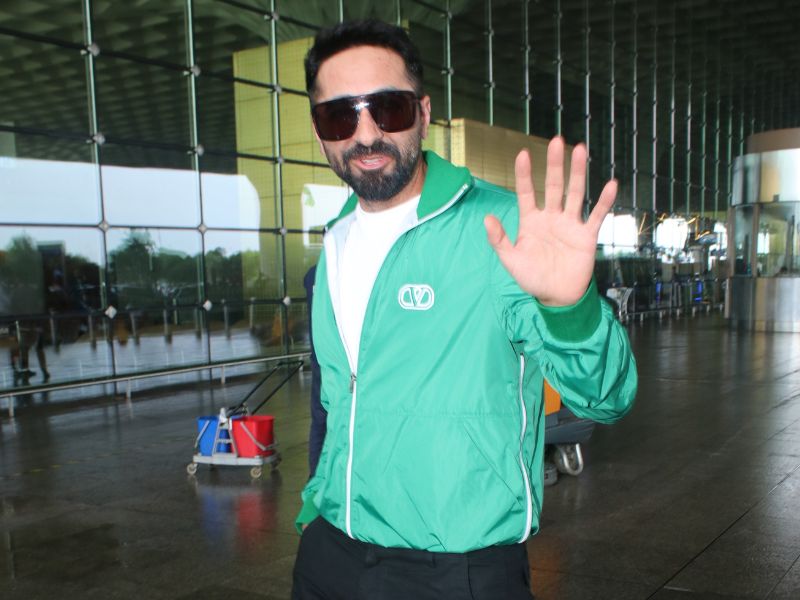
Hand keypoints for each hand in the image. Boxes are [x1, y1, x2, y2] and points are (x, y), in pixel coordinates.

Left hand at [484, 136, 616, 305]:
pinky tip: (610, 184)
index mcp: (531, 221)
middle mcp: (551, 217)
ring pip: (574, 193)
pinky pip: (596, 215)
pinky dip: (604, 201)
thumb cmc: (532, 278)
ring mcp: (570, 224)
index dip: (525, 175)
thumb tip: (486, 218)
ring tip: (580, 150)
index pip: (527, 193)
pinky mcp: (586, 235)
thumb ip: (499, 240)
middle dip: (554, 164)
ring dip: (578, 173)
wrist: (556, 296)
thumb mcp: (510, 260)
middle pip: (553, 186)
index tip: (523, 154)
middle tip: (556, 141)